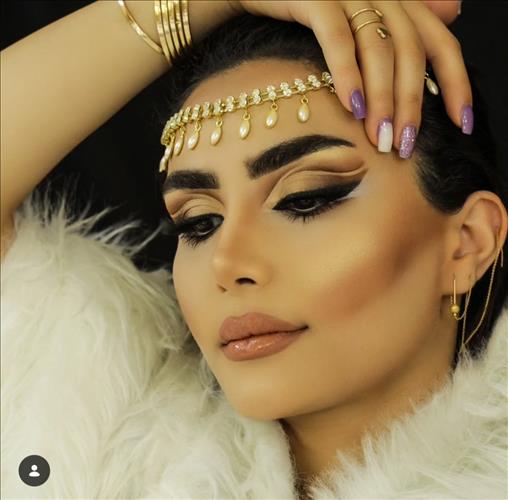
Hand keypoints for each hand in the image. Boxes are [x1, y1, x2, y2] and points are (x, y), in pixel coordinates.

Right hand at [227, 1, 470, 156]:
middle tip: (403, 146)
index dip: (456, 82)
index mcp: (394, 0)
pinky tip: (352, 106)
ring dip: (382, 98)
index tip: (461, 124)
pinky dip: (347, 73)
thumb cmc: (304, 13)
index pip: (439, 41)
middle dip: (411, 103)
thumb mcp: (361, 18)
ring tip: (380, 139)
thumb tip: (455, 12)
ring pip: (378, 48)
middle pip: (411, 50)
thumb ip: (405, 17)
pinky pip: (337, 38)